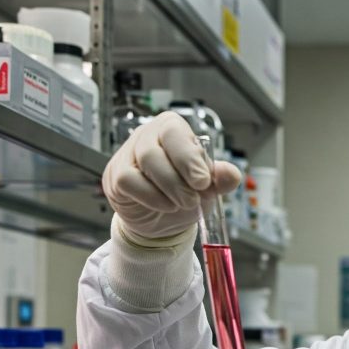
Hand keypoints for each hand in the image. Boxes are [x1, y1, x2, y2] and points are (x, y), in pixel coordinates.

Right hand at [102, 111, 239, 239]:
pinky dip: (151, 197)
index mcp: (172, 129)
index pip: (175, 132)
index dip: (189, 157)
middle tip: (194, 199)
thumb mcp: (208, 188)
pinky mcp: (116, 175)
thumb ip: (220, 179)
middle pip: (155, 148)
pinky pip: (128, 181)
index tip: (203, 182)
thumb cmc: (184, 193)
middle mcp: (147, 135)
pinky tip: (165, 206)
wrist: (162, 219)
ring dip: (168, 188)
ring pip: (143, 162)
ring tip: (184, 204)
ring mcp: (128, 153)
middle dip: (178, 177)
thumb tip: (231, 174)